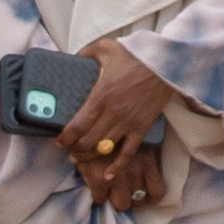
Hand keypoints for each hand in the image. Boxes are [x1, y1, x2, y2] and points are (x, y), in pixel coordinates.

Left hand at [61, 43, 170, 211]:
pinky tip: (108, 175)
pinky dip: (117, 166)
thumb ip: (85, 53)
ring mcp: (128, 122)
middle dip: (74, 149)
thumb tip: (72, 57)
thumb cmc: (135, 54)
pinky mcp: (141, 127)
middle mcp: (113, 112)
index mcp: (101, 95)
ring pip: (104, 149)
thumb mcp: (105, 47)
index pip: (77, 125)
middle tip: (69, 150)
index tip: (59, 140)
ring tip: (81, 158)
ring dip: (90, 156)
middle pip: (88, 141)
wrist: (165, 62)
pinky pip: (128, 152)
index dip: (65, 138)